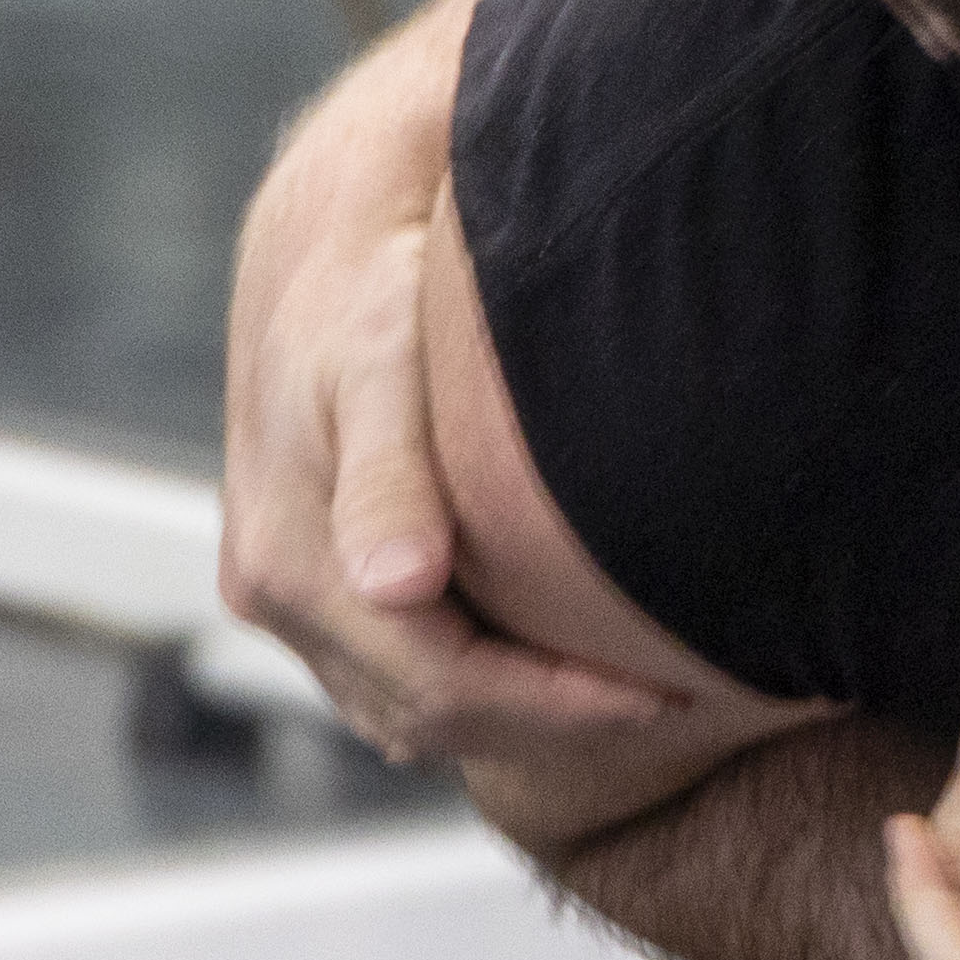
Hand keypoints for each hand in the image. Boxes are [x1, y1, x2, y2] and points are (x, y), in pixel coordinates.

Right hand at [217, 128, 669, 761]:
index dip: (555, 706)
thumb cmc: (369, 286)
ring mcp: (290, 594)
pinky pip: (402, 674)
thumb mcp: (379, 360)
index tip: (664, 693)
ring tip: (644, 689)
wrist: (321, 239)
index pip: (439, 685)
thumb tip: (399, 585)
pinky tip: (571, 657)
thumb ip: (389, 475)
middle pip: (427, 716)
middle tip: (681, 698)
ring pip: (412, 710)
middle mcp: (277, 592)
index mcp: (289, 559)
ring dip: (523, 718)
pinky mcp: (319, 581)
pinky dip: (486, 685)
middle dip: (554, 721)